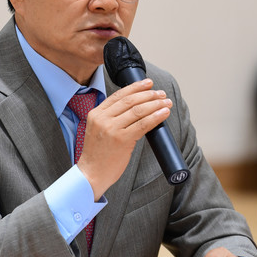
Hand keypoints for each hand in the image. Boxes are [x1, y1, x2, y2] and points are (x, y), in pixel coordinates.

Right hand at [76, 78, 171, 198]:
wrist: (91, 174)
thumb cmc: (98, 155)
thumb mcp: (98, 130)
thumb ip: (111, 118)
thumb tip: (135, 109)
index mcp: (95, 114)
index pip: (118, 95)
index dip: (135, 87)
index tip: (147, 83)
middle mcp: (103, 119)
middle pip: (130, 100)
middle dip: (149, 95)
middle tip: (161, 94)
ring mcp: (112, 129)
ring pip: (138, 110)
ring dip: (155, 105)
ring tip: (166, 103)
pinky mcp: (122, 140)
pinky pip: (143, 124)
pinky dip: (155, 117)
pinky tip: (163, 114)